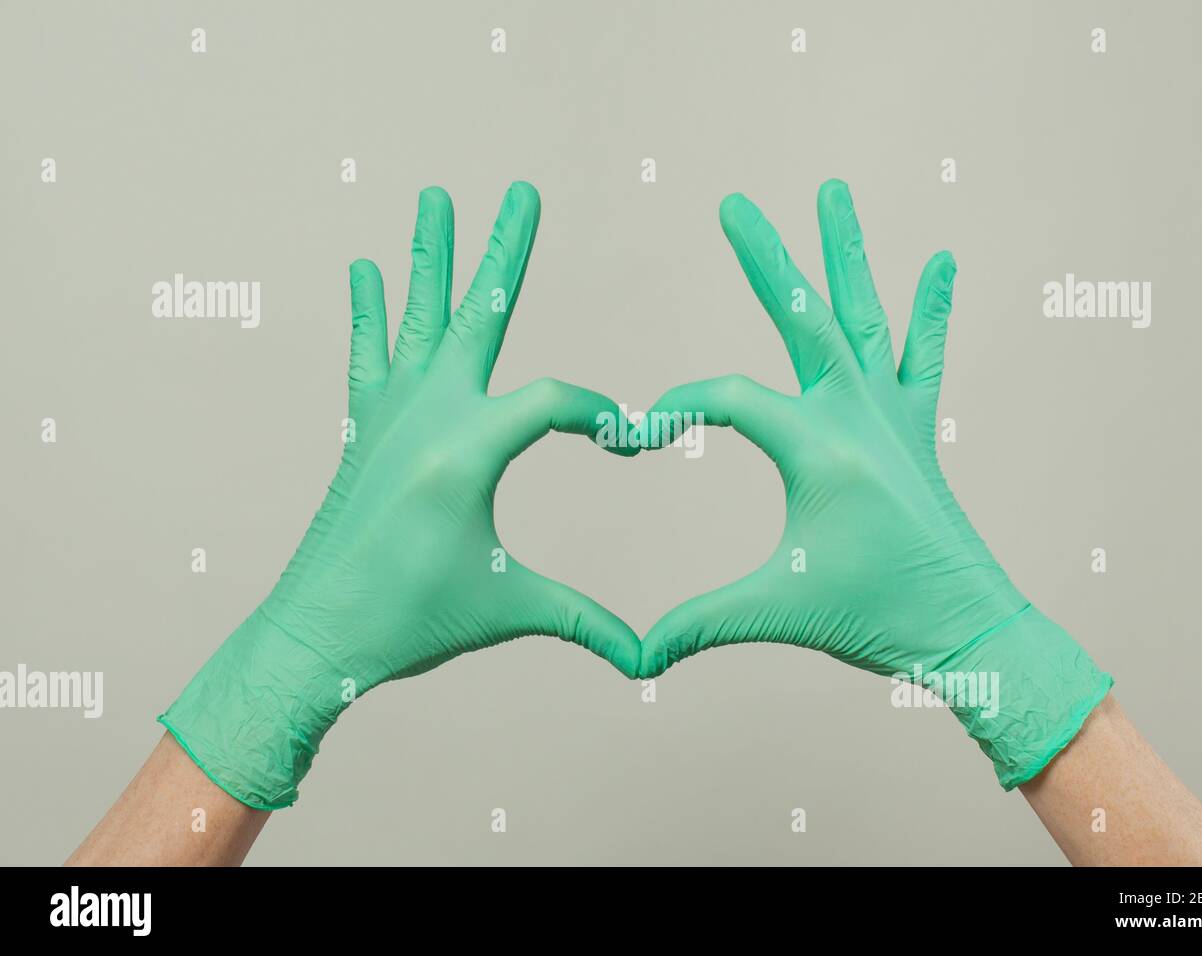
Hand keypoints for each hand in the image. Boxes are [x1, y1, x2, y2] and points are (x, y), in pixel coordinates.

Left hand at [161, 182, 640, 808]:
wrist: (316, 635)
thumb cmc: (412, 622)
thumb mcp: (511, 611)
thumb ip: (586, 622)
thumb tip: (648, 663)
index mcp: (466, 450)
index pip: (555, 401)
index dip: (603, 415)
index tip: (629, 439)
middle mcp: (424, 415)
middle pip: (478, 313)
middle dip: (504, 250)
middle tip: (518, 189)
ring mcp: (388, 416)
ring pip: (417, 317)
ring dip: (430, 257)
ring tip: (432, 197)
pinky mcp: (364, 430)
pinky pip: (371, 354)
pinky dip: (371, 311)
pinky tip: (366, 271)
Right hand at [638, 180, 1110, 787]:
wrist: (966, 629)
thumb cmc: (875, 616)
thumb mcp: (774, 611)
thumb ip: (698, 624)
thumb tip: (635, 659)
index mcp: (818, 448)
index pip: (727, 398)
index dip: (675, 407)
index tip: (639, 435)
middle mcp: (858, 414)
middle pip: (802, 314)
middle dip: (764, 257)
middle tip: (734, 204)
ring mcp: (893, 415)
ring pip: (865, 314)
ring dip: (845, 253)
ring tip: (833, 191)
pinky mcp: (917, 428)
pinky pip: (922, 354)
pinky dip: (930, 307)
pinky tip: (941, 261)